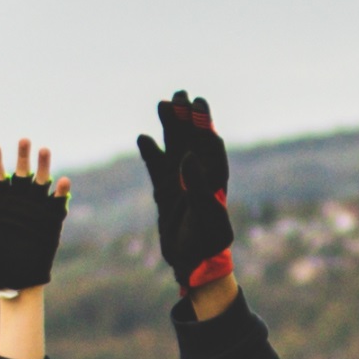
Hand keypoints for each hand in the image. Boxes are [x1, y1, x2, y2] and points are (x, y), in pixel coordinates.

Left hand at [0, 141, 70, 292]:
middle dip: (23, 156)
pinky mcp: (52, 218)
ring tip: (45, 150)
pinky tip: (64, 181)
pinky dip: (61, 192)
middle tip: (24, 139)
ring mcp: (37, 208)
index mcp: (0, 204)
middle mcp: (19, 201)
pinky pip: (57, 202)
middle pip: (21, 173)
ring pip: (41, 181)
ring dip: (44, 166)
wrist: (18, 277)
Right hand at [133, 91, 233, 283]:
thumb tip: (188, 156)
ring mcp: (181, 183)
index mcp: (214, 178)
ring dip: (170, 127)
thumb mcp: (205, 214)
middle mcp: (199, 176)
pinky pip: (157, 166)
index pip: (210, 143)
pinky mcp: (166, 193)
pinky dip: (151, 152)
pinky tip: (144, 137)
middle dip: (186, 117)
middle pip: (192, 139)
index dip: (204, 123)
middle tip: (179, 94)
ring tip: (162, 104)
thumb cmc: (206, 241)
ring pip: (174, 148)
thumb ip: (198, 185)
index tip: (197, 104)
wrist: (193, 265)